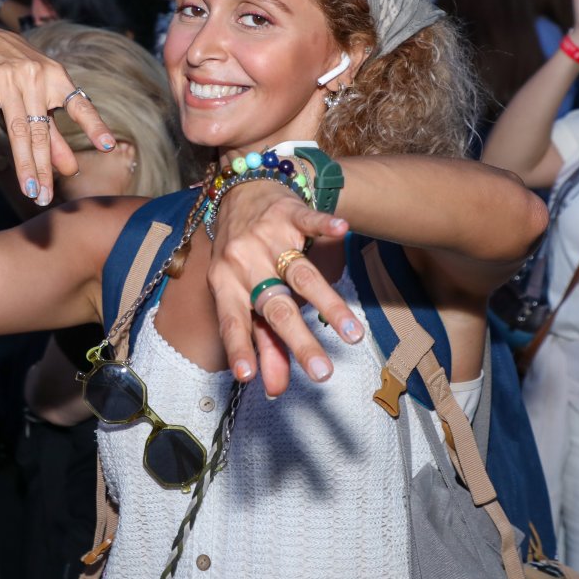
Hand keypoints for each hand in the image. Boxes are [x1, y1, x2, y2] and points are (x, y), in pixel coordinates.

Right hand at [0, 27, 115, 204]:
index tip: (108, 146)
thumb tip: (70, 170)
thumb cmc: (22, 74)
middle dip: (44, 167)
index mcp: (56, 79)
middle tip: (46, 196)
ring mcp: (6, 80)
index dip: (94, 126)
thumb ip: (55, 134)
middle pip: (41, 130)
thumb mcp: (43, 97)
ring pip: (16, 128)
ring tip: (30, 190)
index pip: (79, 106)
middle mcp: (34, 78)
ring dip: (23, 162)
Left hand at [207, 179, 356, 395]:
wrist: (240, 190)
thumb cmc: (240, 253)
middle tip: (322, 372)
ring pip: (300, 273)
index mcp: (226, 285)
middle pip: (276, 307)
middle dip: (299, 341)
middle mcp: (244, 263)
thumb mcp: (240, 293)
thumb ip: (260, 341)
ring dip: (327, 302)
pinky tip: (342, 230)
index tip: (248, 376)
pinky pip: (309, 220)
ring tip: (352, 332)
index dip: (240, 347)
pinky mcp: (289, 213)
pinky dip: (326, 226)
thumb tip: (271, 388)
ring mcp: (268, 238)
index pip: (233, 322)